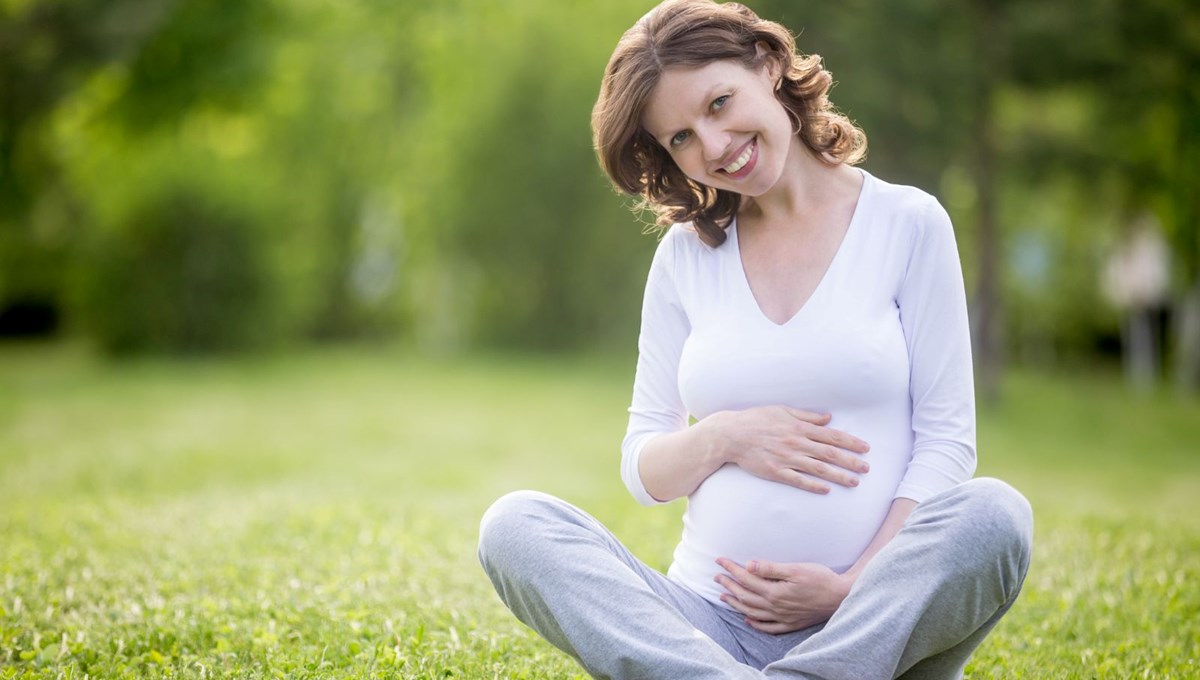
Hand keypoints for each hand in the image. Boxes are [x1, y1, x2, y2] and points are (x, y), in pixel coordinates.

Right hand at [704, 406, 869, 493]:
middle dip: (851, 461)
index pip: (831, 435)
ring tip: (854, 482)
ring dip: (838, 476)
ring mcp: (786, 458)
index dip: (850, 442)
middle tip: (867, 468)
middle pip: (829, 454)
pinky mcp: (776, 471)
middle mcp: (796, 443)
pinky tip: (827, 490)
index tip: (865, 448)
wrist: (730, 434)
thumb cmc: (756, 419)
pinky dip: (813, 485)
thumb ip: (806, 416)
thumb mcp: (782, 411)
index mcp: (799, 427)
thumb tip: (828, 418)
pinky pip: (798, 480)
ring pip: (818, 469)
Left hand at [714, 557, 852, 633]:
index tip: (719, 560)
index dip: (731, 569)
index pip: (746, 579)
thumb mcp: (796, 569)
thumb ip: (771, 568)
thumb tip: (748, 565)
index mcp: (775, 592)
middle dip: (728, 585)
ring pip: (752, 612)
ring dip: (736, 603)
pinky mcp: (791, 624)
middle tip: (716, 576)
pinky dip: (755, 623)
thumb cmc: (821, 579)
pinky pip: (768, 627)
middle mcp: (776, 607)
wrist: (842, 597)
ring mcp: (783, 618)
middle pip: (745, 596)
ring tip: (723, 596)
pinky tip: (747, 619)